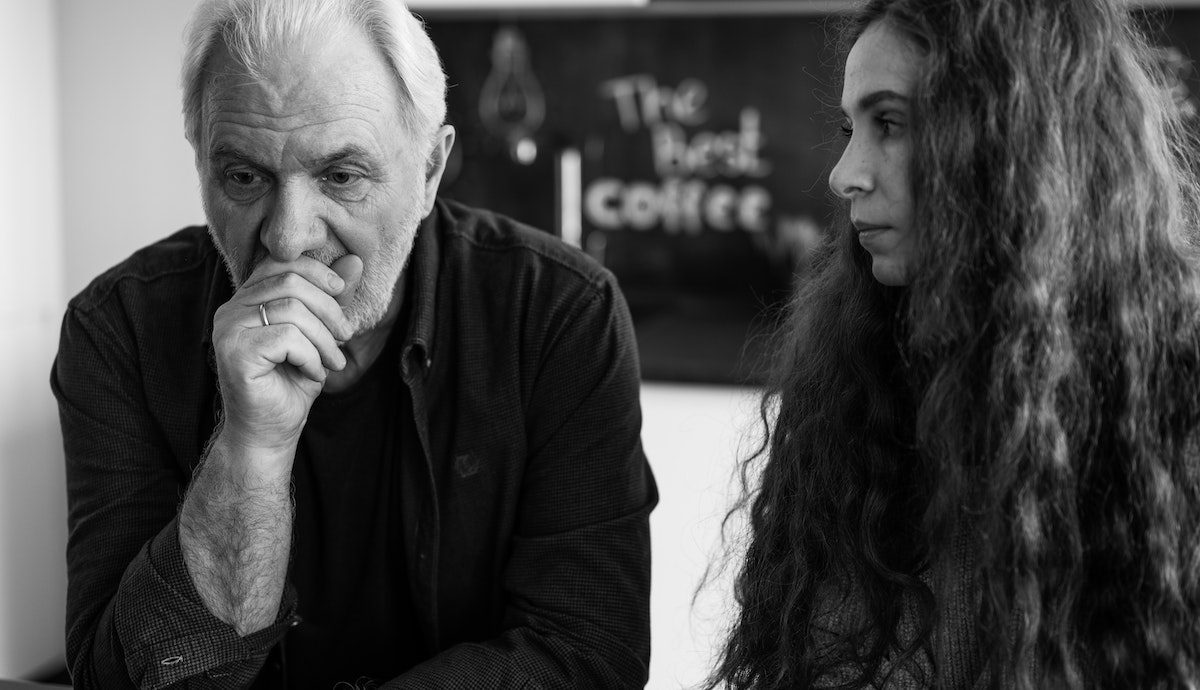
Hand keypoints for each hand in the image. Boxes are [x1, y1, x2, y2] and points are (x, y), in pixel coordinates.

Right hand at [211, 254, 363, 455]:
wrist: (270, 433)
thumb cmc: (292, 384)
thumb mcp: (321, 334)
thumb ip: (332, 297)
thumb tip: (354, 260)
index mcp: (248, 299)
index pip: (281, 262)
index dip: (317, 271)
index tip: (341, 291)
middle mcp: (231, 310)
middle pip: (290, 282)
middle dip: (328, 308)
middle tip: (345, 337)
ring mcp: (228, 330)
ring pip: (291, 309)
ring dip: (323, 338)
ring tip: (333, 362)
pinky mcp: (234, 352)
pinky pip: (286, 337)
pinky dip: (310, 356)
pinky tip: (313, 374)